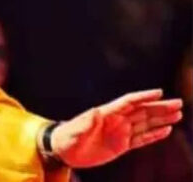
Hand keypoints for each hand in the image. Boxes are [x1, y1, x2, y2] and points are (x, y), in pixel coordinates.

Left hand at [50, 89, 182, 167]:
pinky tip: (167, 130)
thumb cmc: (67, 138)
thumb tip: (95, 112)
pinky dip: (155, 135)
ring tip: (178, 114)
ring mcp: (120, 132)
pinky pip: (142, 138)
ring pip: (145, 123)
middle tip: (178, 103)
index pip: (128, 102)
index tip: (159, 92)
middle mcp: (116, 120)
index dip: (143, 97)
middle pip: (142, 111)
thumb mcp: (75, 130)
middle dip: (160, 107)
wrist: (65, 151)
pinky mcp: (122, 145)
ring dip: (161, 119)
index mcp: (106, 113)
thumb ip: (86, 122)